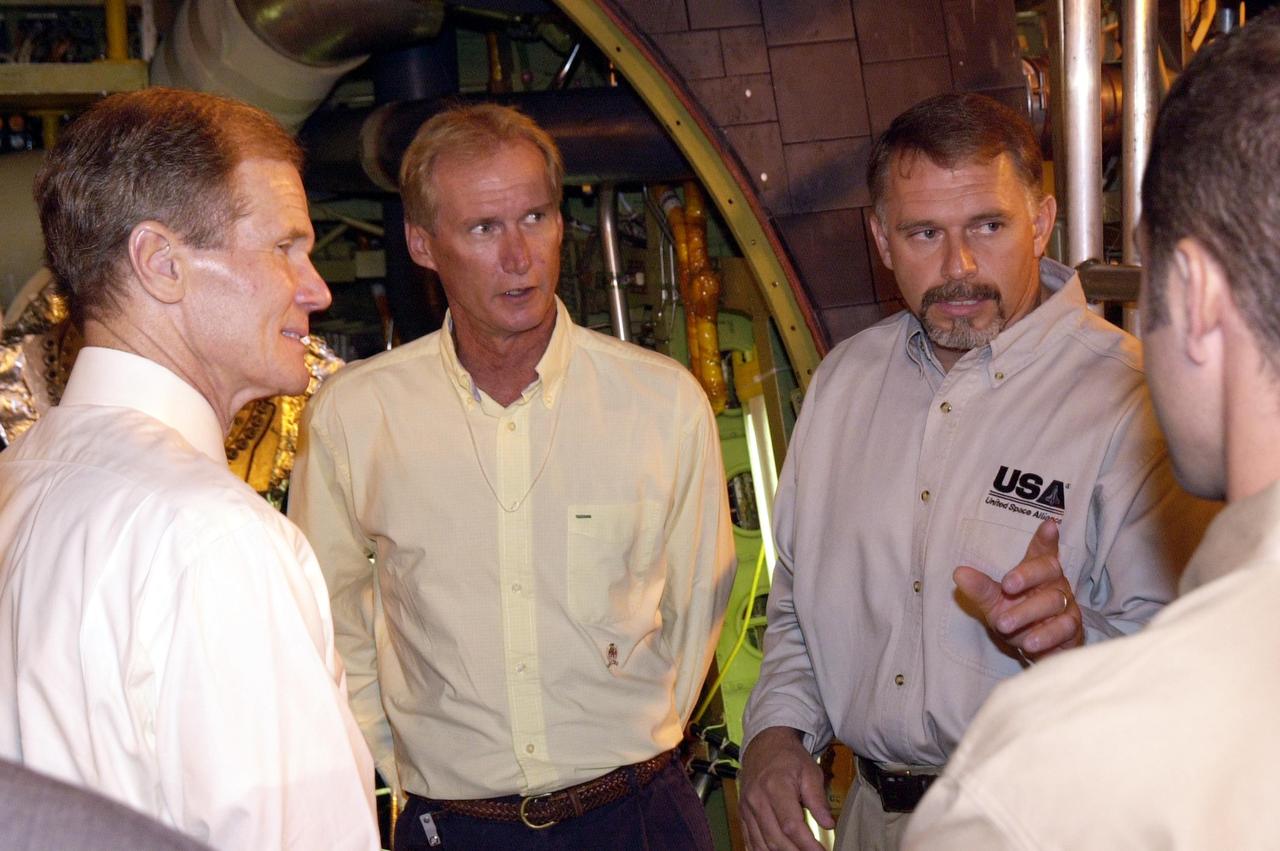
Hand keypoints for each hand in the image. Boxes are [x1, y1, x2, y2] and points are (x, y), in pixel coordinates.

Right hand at [739, 726, 832, 850]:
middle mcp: (757, 800)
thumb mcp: (810, 771)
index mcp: (775, 787)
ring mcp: (747, 809)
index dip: (807, 844)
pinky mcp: (742, 814)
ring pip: (762, 844)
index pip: (791, 825)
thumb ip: (818, 799)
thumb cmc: (789, 757)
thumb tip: (828, 824)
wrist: (764, 745)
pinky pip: (750, 841)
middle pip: (776, 839)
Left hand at [953, 518, 1082, 661]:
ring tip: (1004, 624)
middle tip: (1006, 587)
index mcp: (1037, 570)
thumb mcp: (993, 602)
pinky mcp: (1073, 628)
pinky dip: (1046, 635)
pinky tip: (1030, 642)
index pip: (1043, 550)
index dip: (1046, 538)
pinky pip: (1064, 628)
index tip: (1049, 524)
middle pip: (1049, 570)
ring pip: (1055, 601)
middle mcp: (1055, 583)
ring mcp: (1067, 604)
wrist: (1035, 650)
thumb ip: (980, 588)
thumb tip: (959, 572)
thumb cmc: (1015, 617)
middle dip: (1027, 576)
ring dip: (1028, 613)